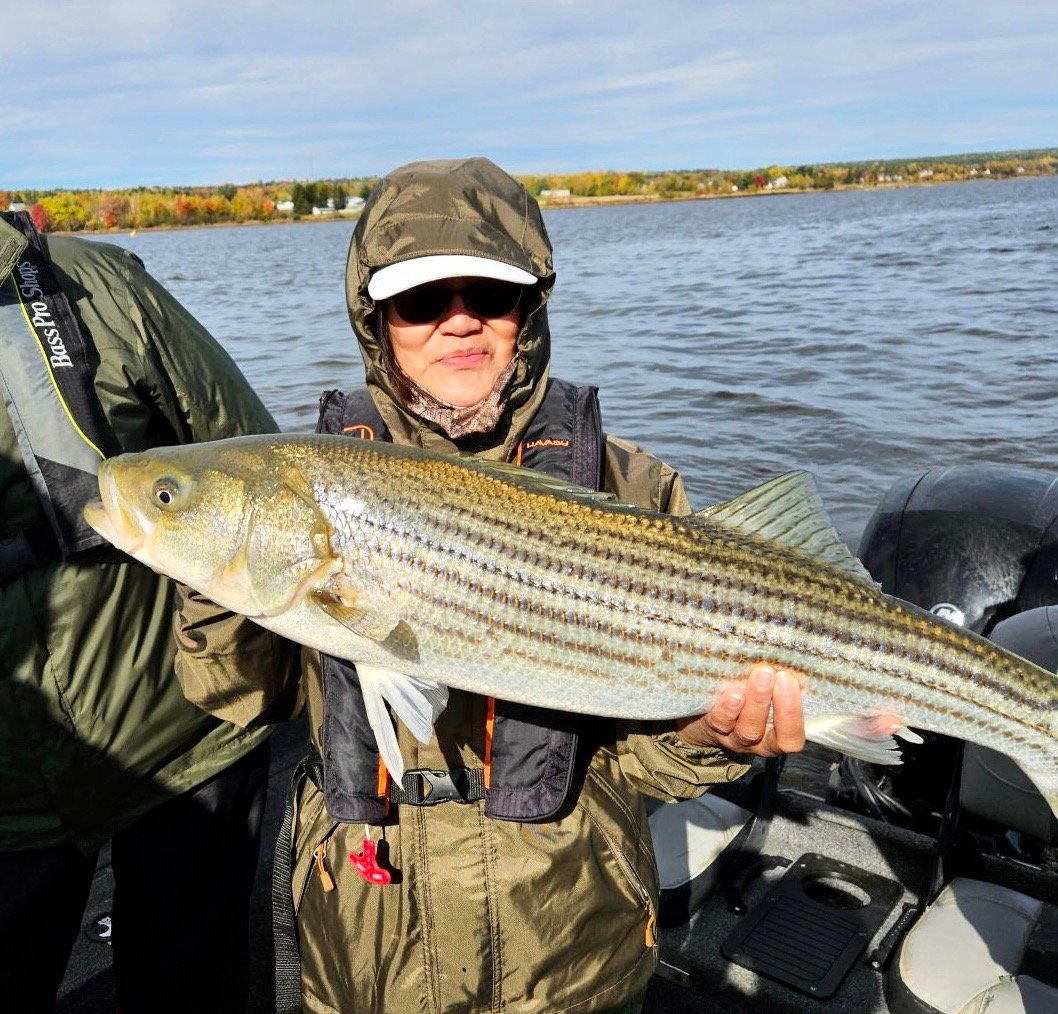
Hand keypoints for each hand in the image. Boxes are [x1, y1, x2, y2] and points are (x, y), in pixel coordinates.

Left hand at [675, 663, 805, 756]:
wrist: (702, 712)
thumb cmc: (744, 694)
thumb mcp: (764, 692)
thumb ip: (776, 681)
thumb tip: (788, 655)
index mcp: (776, 734)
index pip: (792, 736)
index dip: (793, 713)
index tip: (790, 680)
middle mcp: (757, 741)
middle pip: (772, 735)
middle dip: (775, 702)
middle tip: (771, 673)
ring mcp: (733, 737)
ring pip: (748, 729)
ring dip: (755, 702)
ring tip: (758, 677)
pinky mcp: (711, 728)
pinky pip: (720, 722)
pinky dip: (728, 708)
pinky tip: (732, 693)